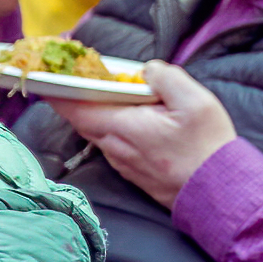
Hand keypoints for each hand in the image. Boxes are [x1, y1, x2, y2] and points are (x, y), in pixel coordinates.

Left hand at [51, 60, 236, 207]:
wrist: (217, 192)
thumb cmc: (207, 147)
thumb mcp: (195, 102)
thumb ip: (166, 79)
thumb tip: (146, 70)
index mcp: (124, 126)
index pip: (77, 107)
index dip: (59, 92)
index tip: (45, 79)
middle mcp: (114, 146)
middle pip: (82, 119)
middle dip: (73, 98)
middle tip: (72, 79)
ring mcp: (121, 161)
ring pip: (96, 132)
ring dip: (93, 112)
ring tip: (100, 92)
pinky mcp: (130, 170)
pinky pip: (110, 143)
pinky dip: (108, 127)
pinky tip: (123, 117)